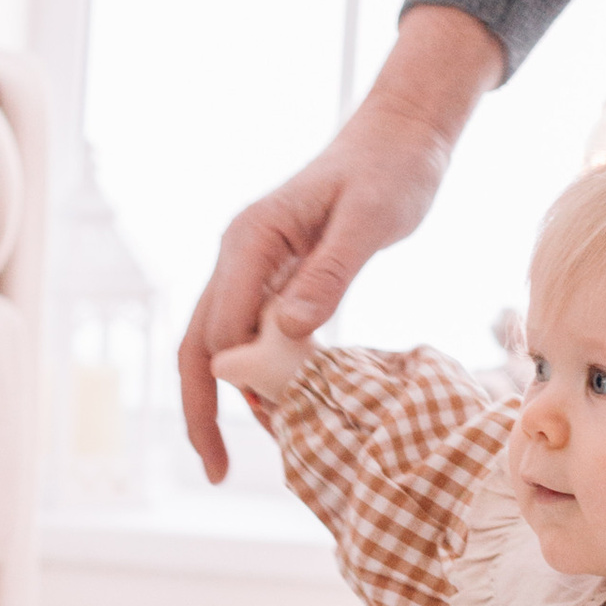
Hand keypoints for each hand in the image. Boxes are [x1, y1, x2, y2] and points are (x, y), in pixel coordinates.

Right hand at [176, 5, 501, 482]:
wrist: (404, 133)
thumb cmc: (392, 169)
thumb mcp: (370, 219)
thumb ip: (329, 274)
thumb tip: (287, 334)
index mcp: (251, 240)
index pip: (217, 329)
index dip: (221, 390)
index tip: (240, 442)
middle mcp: (240, 254)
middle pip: (201, 343)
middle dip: (204, 409)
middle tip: (217, 471)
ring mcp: (256, 265)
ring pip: (226, 343)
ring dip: (239, 397)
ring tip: (276, 451)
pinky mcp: (280, 274)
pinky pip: (258, 333)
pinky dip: (266, 374)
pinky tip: (290, 409)